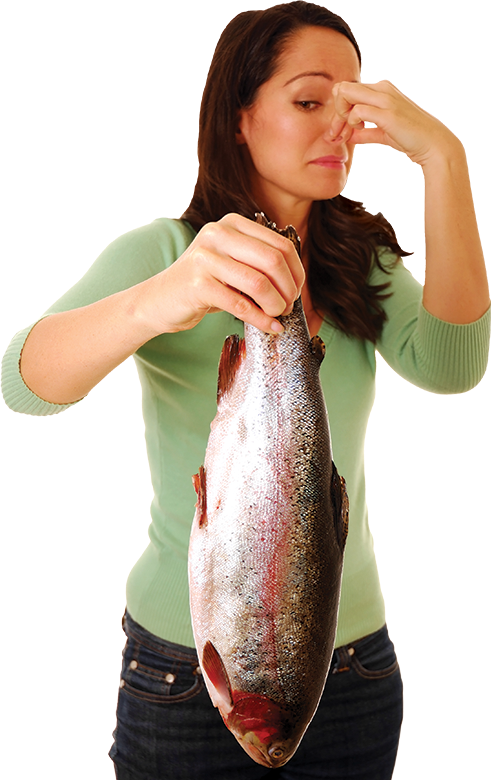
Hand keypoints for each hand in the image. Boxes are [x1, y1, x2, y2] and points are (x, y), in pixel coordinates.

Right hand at [141, 213, 304, 335]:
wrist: (160, 300)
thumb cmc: (203, 284)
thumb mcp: (232, 263)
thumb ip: (260, 262)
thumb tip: (298, 281)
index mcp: (232, 224)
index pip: (281, 244)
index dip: (296, 272)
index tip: (296, 291)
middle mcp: (218, 234)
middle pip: (274, 261)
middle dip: (289, 289)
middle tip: (287, 307)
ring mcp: (206, 258)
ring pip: (260, 284)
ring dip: (276, 306)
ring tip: (277, 316)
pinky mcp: (198, 285)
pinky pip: (241, 306)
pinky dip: (261, 320)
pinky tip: (269, 327)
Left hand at [330, 80, 459, 166]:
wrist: (433, 144)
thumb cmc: (411, 139)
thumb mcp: (384, 133)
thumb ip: (367, 132)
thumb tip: (351, 136)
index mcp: (382, 90)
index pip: (348, 90)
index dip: (339, 109)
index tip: (340, 131)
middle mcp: (383, 89)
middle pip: (342, 88)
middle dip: (335, 112)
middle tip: (336, 134)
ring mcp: (385, 98)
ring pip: (346, 94)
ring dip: (339, 118)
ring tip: (344, 135)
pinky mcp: (387, 113)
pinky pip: (357, 111)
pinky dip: (351, 123)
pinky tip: (355, 132)